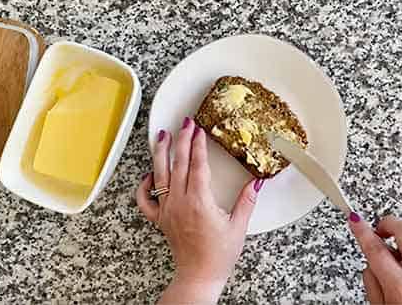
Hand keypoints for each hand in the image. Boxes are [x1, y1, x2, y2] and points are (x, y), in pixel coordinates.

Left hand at [139, 121, 257, 303]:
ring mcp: (167, 210)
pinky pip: (146, 200)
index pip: (197, 165)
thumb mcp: (238, 228)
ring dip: (161, 153)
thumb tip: (257, 181)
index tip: (199, 130)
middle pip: (178, 163)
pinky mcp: (160, 219)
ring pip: (160, 175)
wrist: (200, 278)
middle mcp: (180, 202)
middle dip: (182, 140)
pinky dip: (144, 186)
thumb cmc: (218, 256)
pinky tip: (149, 174)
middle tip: (186, 123)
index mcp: (199, 201)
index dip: (198, 144)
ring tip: (163, 135)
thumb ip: (246, 201)